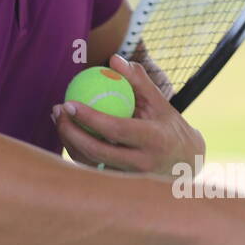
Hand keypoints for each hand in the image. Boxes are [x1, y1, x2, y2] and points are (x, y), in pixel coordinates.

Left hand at [54, 53, 203, 174]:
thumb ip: (138, 80)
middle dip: (71, 131)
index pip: (116, 130)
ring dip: (69, 141)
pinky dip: (77, 150)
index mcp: (153, 140)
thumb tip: (114, 59)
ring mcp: (129, 178)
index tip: (69, 102)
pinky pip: (91, 168)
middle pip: (97, 151)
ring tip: (59, 118)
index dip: (90, 117)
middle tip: (58, 110)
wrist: (185, 164)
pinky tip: (68, 132)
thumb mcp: (160, 103)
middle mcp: (141, 164)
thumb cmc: (168, 126)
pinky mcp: (119, 184)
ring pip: (90, 163)